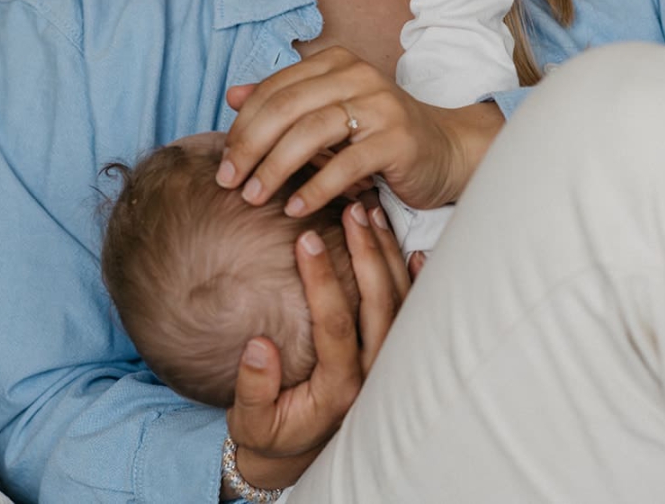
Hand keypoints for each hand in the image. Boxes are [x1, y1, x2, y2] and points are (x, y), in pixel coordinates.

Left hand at [216, 46, 502, 217]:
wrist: (444, 151)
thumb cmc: (377, 136)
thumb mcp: (327, 115)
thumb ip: (284, 103)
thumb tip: (232, 96)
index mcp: (335, 63)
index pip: (274, 89)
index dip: (242, 126)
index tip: (222, 163)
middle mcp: (357, 75)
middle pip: (287, 107)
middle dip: (250, 146)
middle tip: (229, 181)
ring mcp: (380, 105)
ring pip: (311, 131)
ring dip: (275, 168)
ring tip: (254, 197)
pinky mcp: (398, 139)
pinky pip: (346, 164)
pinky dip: (315, 188)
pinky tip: (295, 208)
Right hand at [225, 199, 411, 489]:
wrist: (297, 453)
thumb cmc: (271, 432)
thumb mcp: (251, 422)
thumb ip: (254, 388)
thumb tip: (259, 347)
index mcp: (338, 388)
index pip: (336, 324)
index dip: (323, 280)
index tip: (305, 241)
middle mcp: (372, 375)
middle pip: (380, 305)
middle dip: (366, 253)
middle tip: (349, 211)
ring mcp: (387, 364)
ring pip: (399, 302)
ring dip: (387, 255)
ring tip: (370, 213)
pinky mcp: (391, 357)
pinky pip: (411, 313)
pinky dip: (413, 280)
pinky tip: (410, 249)